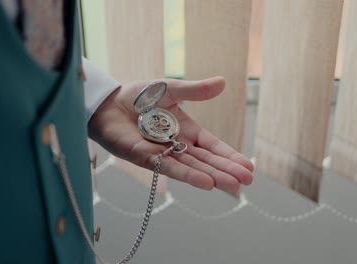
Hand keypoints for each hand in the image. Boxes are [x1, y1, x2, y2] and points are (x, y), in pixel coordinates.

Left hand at [88, 77, 253, 192]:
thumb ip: (194, 91)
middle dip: (226, 170)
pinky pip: (169, 167)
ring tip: (233, 186)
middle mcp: (177, 145)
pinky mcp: (146, 157)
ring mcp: (162, 153)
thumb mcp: (170, 89)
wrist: (108, 101)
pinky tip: (206, 183)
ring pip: (192, 166)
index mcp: (186, 129)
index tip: (248, 167)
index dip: (229, 156)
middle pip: (206, 160)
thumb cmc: (138, 96)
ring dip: (212, 176)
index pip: (212, 145)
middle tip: (247, 182)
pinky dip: (188, 174)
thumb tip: (223, 82)